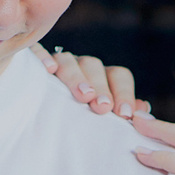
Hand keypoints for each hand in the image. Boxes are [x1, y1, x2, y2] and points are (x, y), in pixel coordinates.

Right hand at [32, 42, 149, 119]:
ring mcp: (58, 64)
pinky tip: (48, 70)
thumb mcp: (100, 121)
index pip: (119, 76)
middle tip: (102, 108)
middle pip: (94, 66)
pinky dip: (43, 57)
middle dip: (100, 87)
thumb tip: (143, 110)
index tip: (124, 115)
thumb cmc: (77, 123)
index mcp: (102, 78)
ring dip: (76, 76)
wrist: (37, 121)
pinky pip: (38, 52)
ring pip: (68, 60)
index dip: (124, 93)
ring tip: (82, 96)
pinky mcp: (32, 63)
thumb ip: (121, 114)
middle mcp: (82, 67)